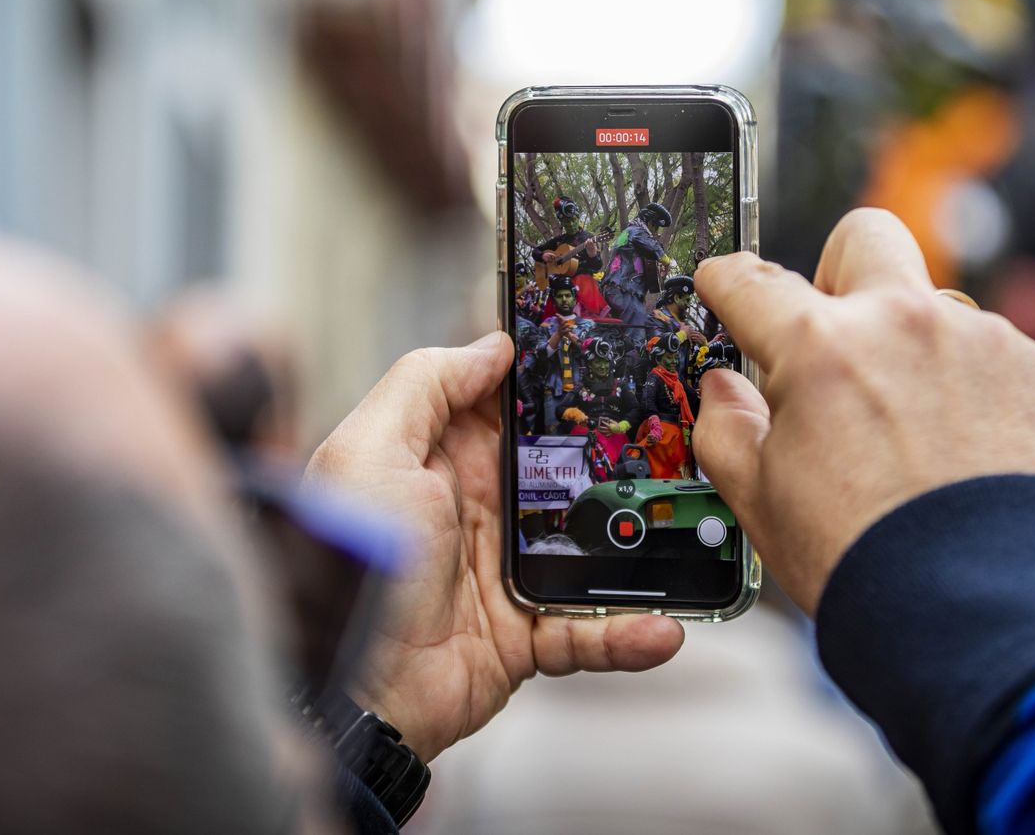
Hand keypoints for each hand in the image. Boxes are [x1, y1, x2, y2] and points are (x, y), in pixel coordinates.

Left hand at [308, 333, 683, 760]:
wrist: (349, 690)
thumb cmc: (349, 564)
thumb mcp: (370, 452)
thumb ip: (425, 385)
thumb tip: (492, 344)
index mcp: (446, 459)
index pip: (513, 405)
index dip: (557, 381)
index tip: (614, 354)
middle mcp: (482, 510)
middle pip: (568, 470)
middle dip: (620, 457)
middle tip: (681, 438)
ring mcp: (509, 574)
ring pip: (593, 548)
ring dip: (637, 546)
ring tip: (686, 535)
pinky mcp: (525, 636)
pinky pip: (590, 631)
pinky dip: (627, 633)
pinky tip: (662, 626)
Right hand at [692, 209, 1034, 613]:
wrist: (973, 610)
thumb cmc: (859, 558)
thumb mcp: (757, 497)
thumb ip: (723, 426)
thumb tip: (721, 390)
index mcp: (820, 346)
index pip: (753, 281)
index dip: (728, 280)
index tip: (726, 283)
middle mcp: (901, 321)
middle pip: (862, 237)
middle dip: (838, 270)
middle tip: (834, 332)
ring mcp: (976, 339)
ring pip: (931, 308)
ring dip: (911, 347)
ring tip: (912, 431)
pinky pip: (988, 353)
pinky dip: (970, 387)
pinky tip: (961, 449)